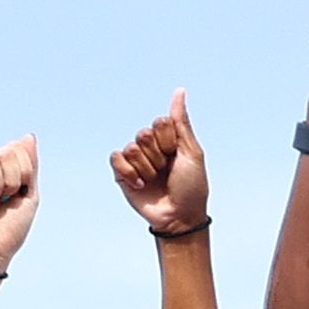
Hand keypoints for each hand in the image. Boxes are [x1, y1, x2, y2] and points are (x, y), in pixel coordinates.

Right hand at [110, 95, 210, 233]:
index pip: (160, 123)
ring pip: (132, 148)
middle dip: (158, 156)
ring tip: (155, 180)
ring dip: (146, 168)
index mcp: (168, 140)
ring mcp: (136, 161)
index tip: (178, 156)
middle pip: (144, 134)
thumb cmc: (192, 187)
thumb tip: (179, 91)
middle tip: (166, 171)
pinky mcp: (122, 174)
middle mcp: (151, 147)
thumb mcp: (192, 152)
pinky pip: (116, 158)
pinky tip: (141, 185)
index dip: (169, 141)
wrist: (180, 217)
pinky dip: (129, 172)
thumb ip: (181, 122)